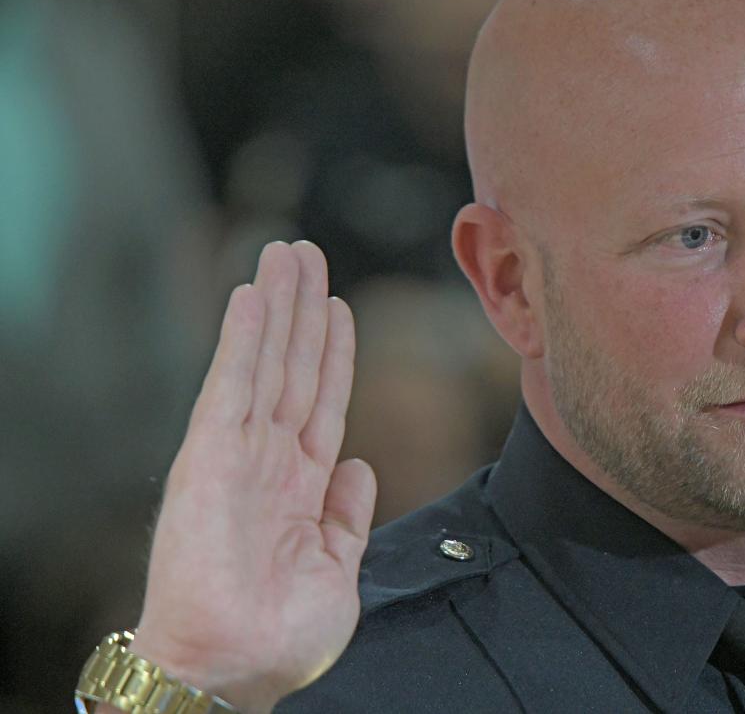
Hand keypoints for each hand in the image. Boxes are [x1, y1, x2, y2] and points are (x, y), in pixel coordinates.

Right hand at [127, 241, 375, 711]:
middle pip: (292, 367)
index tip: (339, 306)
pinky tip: (252, 297)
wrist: (234, 670)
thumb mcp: (337, 569)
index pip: (322, 401)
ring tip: (286, 254)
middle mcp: (268, 461)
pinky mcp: (207, 458)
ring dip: (276, 307)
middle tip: (306, 253)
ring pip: (263, 363)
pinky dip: (242, 340)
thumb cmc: (279, 636)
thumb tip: (359, 468)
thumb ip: (347, 515)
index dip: (333, 351)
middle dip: (302, 310)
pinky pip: (230, 386)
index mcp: (300, 486)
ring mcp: (237, 456)